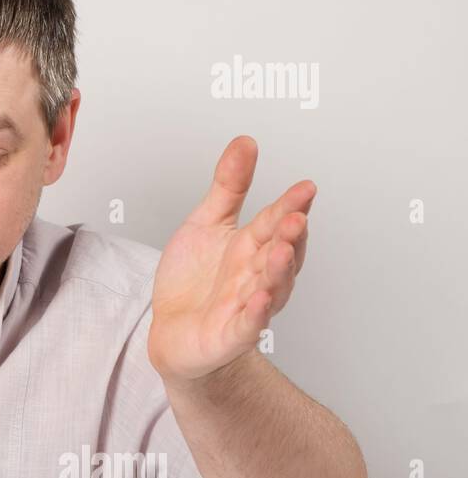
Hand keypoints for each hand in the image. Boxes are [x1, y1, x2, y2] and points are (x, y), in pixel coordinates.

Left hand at [148, 136, 314, 385]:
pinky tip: (259, 298)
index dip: (290, 206)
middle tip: (296, 216)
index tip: (305, 187)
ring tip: (282, 249)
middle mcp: (256, 275)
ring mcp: (247, 306)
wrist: (173, 333)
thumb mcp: (205, 223)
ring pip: (270, 287)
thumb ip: (228, 186)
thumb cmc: (194, 281)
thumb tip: (245, 143)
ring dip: (278, 269)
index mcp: (251, 246)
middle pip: (279, 253)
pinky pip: (248, 324)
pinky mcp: (232, 334)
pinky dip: (255, 313)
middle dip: (289, 235)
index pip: (275, 222)